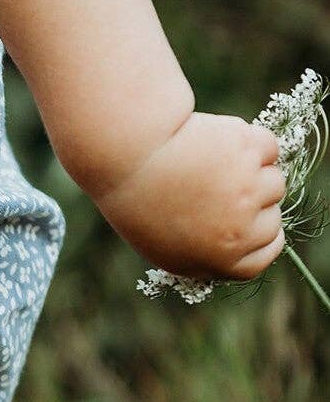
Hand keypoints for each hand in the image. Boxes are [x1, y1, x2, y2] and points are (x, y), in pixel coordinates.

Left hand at [97, 110, 285, 281]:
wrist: (128, 157)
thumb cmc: (135, 202)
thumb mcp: (163, 247)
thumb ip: (204, 253)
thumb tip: (233, 246)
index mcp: (222, 260)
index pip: (264, 255)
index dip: (263, 237)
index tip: (255, 222)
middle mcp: (242, 231)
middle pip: (272, 217)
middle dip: (253, 202)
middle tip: (216, 186)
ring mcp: (250, 190)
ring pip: (273, 180)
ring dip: (251, 170)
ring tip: (210, 163)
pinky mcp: (252, 152)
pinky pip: (268, 148)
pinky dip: (250, 142)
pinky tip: (218, 142)